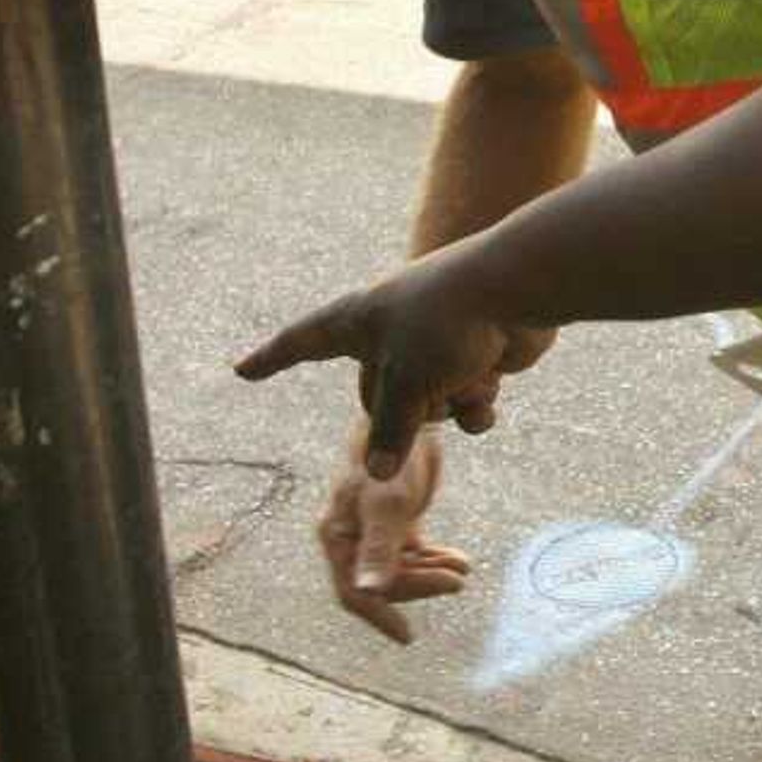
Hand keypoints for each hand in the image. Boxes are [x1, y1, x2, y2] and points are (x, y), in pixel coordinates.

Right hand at [237, 253, 557, 473]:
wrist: (520, 286)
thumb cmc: (449, 321)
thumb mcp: (405, 384)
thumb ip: (387, 434)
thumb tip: (375, 475)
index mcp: (356, 321)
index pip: (300, 343)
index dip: (270, 359)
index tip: (241, 370)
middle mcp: (388, 333)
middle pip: (376, 401)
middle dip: (407, 409)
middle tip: (430, 384)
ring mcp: (431, 347)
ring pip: (426, 410)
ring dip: (450, 405)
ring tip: (468, 371)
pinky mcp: (471, 359)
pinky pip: (463, 405)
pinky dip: (477, 403)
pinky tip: (492, 384)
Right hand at [313, 422, 472, 645]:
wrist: (408, 415)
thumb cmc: (389, 456)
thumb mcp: (387, 505)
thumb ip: (379, 549)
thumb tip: (368, 592)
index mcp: (338, 536)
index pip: (352, 592)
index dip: (379, 617)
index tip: (408, 636)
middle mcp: (351, 537)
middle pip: (382, 583)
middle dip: (418, 586)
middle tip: (456, 581)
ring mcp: (373, 530)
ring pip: (401, 571)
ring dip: (431, 575)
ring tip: (463, 569)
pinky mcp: (395, 521)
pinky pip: (413, 554)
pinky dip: (435, 560)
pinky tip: (460, 560)